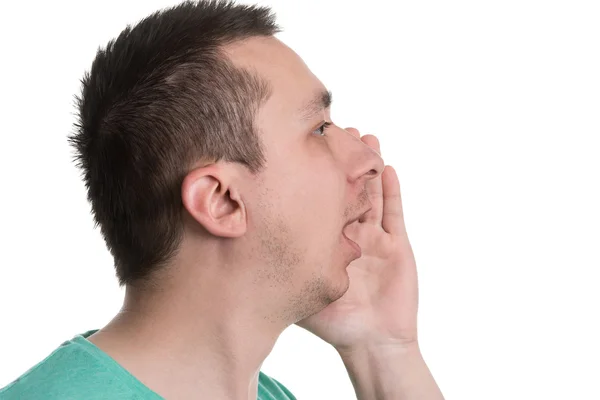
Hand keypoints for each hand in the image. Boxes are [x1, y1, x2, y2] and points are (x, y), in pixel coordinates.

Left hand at [295, 128, 418, 351]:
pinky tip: (388, 170)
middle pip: (347, 187)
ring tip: (366, 138)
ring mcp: (375, 236)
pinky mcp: (397, 245)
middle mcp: (350, 232)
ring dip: (369, 166)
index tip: (308, 145)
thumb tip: (238, 247)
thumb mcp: (300, 289)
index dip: (318, 173)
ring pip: (371, 193)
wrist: (372, 341)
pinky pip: (395, 214)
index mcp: (327, 239)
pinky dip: (392, 192)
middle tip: (339, 130)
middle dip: (345, 159)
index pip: (320, 198)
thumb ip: (279, 269)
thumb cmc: (334, 322)